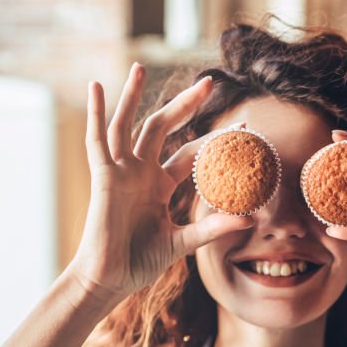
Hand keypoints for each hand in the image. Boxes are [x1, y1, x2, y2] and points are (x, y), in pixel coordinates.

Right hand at [69, 63, 253, 300]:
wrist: (110, 280)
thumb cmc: (140, 263)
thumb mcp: (182, 243)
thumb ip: (212, 228)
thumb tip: (251, 220)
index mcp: (159, 185)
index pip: (191, 154)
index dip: (215, 140)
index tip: (244, 127)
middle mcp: (140, 172)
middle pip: (163, 127)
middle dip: (185, 105)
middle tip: (209, 81)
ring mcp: (120, 172)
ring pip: (128, 124)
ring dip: (132, 95)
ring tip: (140, 67)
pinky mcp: (103, 177)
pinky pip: (97, 140)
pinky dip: (96, 113)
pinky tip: (96, 87)